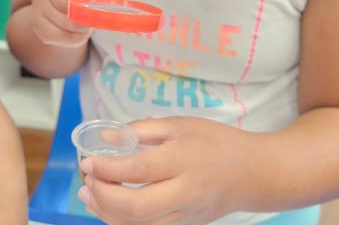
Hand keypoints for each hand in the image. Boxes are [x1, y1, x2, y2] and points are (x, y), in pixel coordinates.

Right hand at [31, 0, 113, 46]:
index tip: (89, 0)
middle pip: (64, 6)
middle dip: (84, 15)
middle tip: (94, 15)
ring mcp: (37, 5)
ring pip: (61, 24)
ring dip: (80, 28)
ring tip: (87, 21)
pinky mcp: (37, 25)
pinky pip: (57, 37)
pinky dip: (72, 37)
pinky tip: (78, 29)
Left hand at [78, 117, 254, 224]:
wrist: (251, 173)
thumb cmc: (215, 141)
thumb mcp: (181, 124)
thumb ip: (143, 129)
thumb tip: (107, 138)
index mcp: (182, 159)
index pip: (137, 170)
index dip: (107, 169)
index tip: (88, 162)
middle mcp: (184, 192)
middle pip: (135, 207)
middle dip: (103, 196)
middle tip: (87, 181)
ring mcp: (185, 215)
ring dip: (107, 214)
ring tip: (89, 196)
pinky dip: (124, 223)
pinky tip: (110, 209)